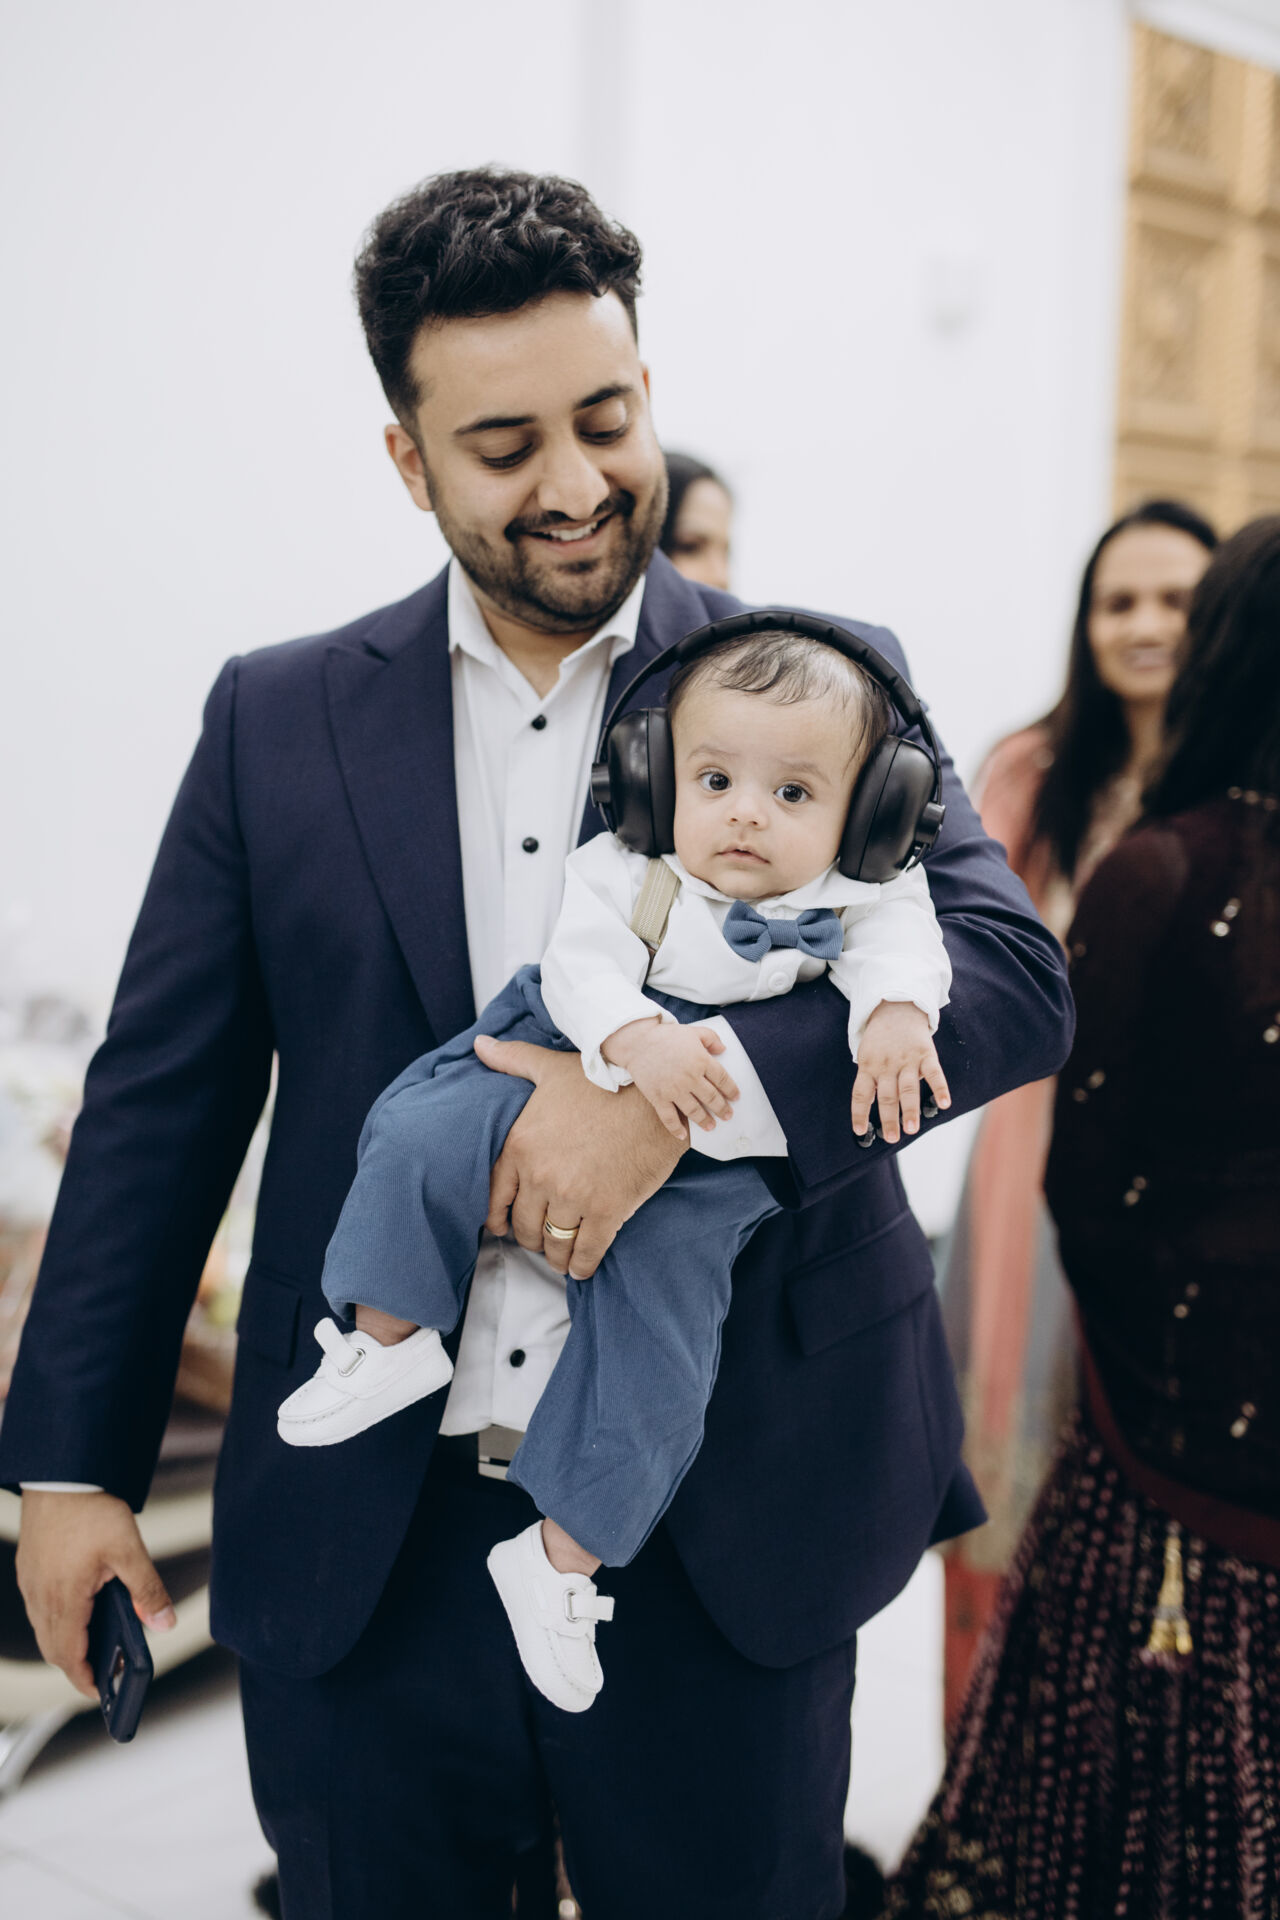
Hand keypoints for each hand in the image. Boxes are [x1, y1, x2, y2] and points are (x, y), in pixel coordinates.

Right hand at [16, 1490, 175, 1697]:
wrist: (61, 1472)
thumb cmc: (89, 1506)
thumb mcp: (129, 1549)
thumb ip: (147, 1590)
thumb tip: (163, 1623)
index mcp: (64, 1598)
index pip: (69, 1655)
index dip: (83, 1678)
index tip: (99, 1692)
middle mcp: (40, 1595)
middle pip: (53, 1647)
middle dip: (75, 1665)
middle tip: (100, 1673)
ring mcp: (31, 1581)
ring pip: (43, 1628)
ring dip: (65, 1642)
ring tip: (94, 1645)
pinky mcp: (29, 1567)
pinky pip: (37, 1606)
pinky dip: (56, 1619)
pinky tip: (78, 1609)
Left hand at [473, 1036, 683, 1278]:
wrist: (656, 1093)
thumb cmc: (603, 1080)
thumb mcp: (551, 1069)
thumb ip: (512, 1061)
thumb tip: (480, 1046)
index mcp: (521, 1145)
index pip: (497, 1199)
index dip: (499, 1219)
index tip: (505, 1227)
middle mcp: (541, 1175)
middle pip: (525, 1227)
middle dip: (531, 1238)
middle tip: (541, 1238)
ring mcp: (574, 1196)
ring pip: (554, 1243)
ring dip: (556, 1254)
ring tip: (562, 1254)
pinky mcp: (608, 1212)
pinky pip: (586, 1252)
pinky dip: (581, 1266)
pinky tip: (581, 1267)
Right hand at [602, 1018, 739, 1139]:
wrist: (637, 1042)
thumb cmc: (666, 1036)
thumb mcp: (693, 1031)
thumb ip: (711, 1038)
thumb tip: (723, 1049)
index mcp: (701, 1060)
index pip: (722, 1079)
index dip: (731, 1090)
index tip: (736, 1097)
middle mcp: (690, 1077)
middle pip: (711, 1098)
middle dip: (722, 1108)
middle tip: (728, 1115)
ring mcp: (674, 1090)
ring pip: (694, 1111)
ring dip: (704, 1120)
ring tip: (711, 1126)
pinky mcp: (658, 1098)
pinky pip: (669, 1118)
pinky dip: (676, 1129)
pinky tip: (683, 1135)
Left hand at [850, 1000, 950, 1144]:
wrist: (897, 1007)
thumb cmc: (880, 1038)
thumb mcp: (867, 1055)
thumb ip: (869, 1079)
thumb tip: (868, 1107)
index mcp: (868, 1066)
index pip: (861, 1094)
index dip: (859, 1113)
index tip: (860, 1131)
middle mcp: (886, 1065)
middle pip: (886, 1095)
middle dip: (888, 1118)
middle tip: (892, 1138)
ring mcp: (906, 1060)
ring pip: (907, 1088)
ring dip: (909, 1109)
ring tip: (911, 1129)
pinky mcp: (925, 1053)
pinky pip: (933, 1073)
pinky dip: (940, 1088)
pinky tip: (944, 1104)